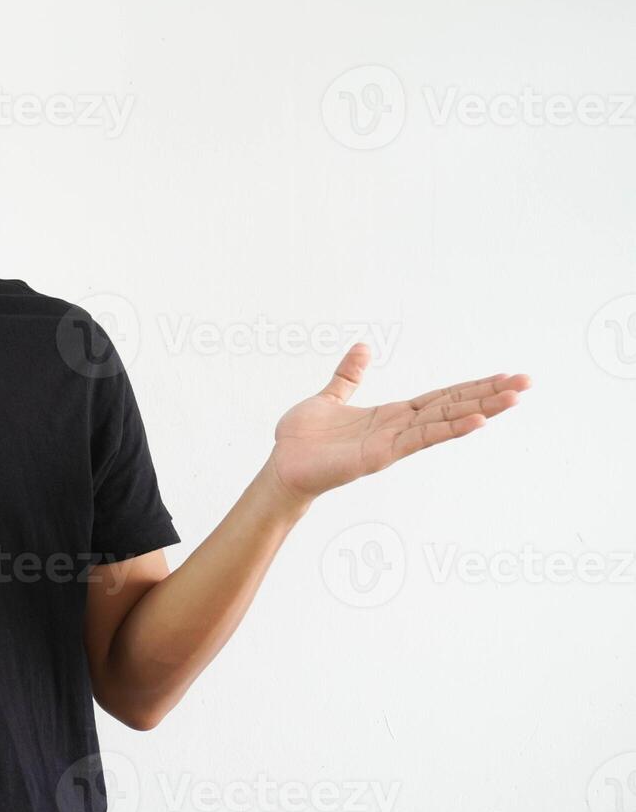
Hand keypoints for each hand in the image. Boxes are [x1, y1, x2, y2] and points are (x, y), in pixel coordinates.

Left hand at [267, 343, 530, 503]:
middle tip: (527, 382)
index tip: (505, 375)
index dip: (472, 386)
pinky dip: (447, 429)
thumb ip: (350, 375)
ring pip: (444, 422)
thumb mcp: (331, 397)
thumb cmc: (305, 439)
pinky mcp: (379, 456)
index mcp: (391, 415)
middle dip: (489, 395)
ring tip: (514, 398)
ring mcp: (393, 444)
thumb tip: (363, 346)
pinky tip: (476, 421)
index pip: (441, 397)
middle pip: (452, 407)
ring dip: (480, 410)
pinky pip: (419, 440)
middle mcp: (398, 429)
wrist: (283, 465)